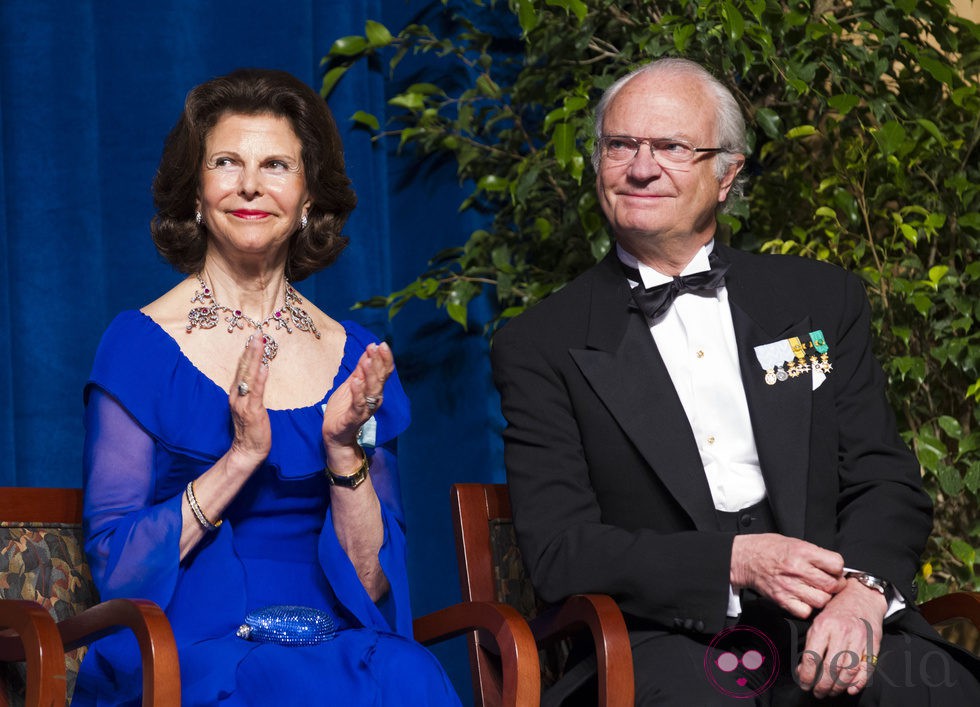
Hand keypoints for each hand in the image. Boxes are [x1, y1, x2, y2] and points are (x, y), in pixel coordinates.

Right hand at [228, 336, 270, 466]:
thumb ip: (252, 390)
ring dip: (254, 358)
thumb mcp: (250, 406)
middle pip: (243, 368)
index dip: (247, 352)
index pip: (241, 368)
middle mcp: (237, 395)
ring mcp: (243, 403)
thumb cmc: (251, 429)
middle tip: (257, 333)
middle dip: (250, 350)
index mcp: (236, 393)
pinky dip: (259, 378)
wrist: (247, 450)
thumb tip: (260, 372)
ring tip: (259, 342)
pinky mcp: (252, 411)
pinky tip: (264, 367)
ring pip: (248, 376)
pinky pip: (256, 391)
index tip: (253, 338)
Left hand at [322, 342, 393, 453]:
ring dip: (370, 375)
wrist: (335, 435)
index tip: (381, 343)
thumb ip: (360, 370)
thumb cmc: (343, 409)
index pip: (383, 372)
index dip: (384, 358)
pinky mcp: (353, 418)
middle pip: (380, 379)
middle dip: (378, 362)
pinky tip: (355, 381)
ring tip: (367, 361)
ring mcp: (365, 409)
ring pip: (372, 391)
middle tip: (376, 347)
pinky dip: (358, 392)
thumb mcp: (351, 384)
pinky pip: (358, 405)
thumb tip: (369, 350)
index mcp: (374, 390)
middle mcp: (374, 399)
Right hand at [730, 534, 845, 617]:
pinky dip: (808, 608)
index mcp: (802, 551)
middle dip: (834, 585)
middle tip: (828, 582)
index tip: (834, 570)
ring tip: (815, 591)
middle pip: (832, 585)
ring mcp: (790, 586)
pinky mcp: (782, 600)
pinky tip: (803, 599)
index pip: (836, 564)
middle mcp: (797, 569)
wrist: (744, 558)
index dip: (838, 568)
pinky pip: (805, 612)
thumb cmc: (768, 548)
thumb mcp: (794, 542)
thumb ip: (815, 555)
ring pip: (822, 600)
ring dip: (822, 597)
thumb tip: (835, 568)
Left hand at [797, 578, 886, 697]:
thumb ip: (811, 644)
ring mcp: (859, 640)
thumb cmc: (836, 610)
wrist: (861, 596)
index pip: (812, 657)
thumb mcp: (818, 621)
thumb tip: (803, 669)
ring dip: (838, 687)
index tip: (803, 684)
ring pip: (848, 672)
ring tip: (830, 692)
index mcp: (824, 626)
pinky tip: (849, 689)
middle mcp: (842, 633)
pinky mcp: (873, 645)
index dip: (806, 675)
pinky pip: (867, 669)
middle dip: (822, 685)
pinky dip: (858, 683)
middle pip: (831, 668)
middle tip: (817, 693)